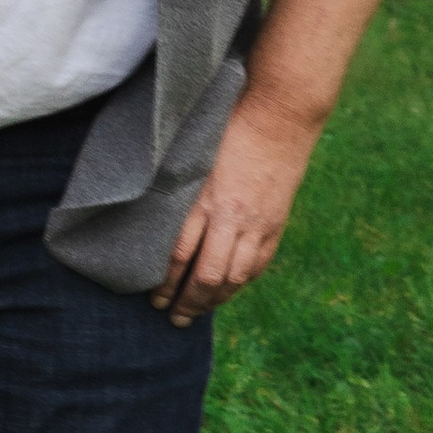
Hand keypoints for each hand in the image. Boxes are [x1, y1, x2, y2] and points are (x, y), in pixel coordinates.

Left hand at [151, 89, 319, 325]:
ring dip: (213, 301)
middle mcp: (232, 217)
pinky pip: (257, 265)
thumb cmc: (228, 128)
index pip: (180, 256)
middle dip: (187, 302)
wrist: (279, 115)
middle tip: (172, 317)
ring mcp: (258, 224)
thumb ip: (178, 192)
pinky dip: (239, 284)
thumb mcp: (194, 159)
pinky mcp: (276, 224)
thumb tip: (155, 222)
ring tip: (196, 313)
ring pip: (234, 278)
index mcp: (205, 200)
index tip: (153, 297)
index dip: (166, 283)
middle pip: (207, 276)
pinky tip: (226, 292)